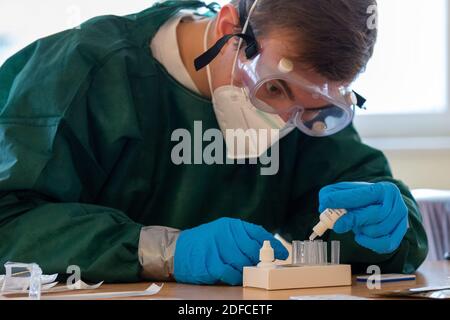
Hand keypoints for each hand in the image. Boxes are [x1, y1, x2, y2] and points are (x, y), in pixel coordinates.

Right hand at [173, 217, 287, 284]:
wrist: (176, 250)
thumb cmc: (203, 242)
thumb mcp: (222, 232)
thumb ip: (241, 237)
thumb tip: (265, 248)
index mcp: (231, 225)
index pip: (258, 233)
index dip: (272, 245)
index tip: (282, 254)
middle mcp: (225, 234)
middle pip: (252, 250)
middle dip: (259, 260)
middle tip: (262, 266)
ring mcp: (218, 249)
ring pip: (243, 262)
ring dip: (247, 269)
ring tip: (245, 271)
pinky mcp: (211, 264)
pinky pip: (231, 273)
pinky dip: (236, 277)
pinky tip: (235, 276)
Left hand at [319, 182, 407, 253]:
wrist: (379, 207)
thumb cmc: (359, 200)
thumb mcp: (345, 191)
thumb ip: (331, 194)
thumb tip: (324, 204)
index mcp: (382, 189)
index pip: (363, 195)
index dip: (343, 199)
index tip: (327, 203)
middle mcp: (396, 203)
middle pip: (375, 215)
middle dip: (353, 220)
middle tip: (338, 225)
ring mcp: (401, 220)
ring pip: (377, 230)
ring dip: (362, 230)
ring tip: (357, 225)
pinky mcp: (400, 235)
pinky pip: (384, 244)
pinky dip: (369, 243)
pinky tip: (361, 236)